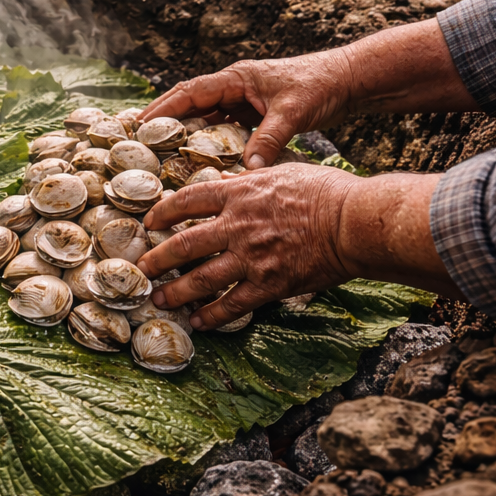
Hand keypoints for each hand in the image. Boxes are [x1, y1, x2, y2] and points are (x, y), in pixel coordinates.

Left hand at [137, 164, 360, 329]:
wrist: (354, 221)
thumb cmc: (326, 191)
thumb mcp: (281, 172)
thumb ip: (247, 181)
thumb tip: (222, 180)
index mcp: (238, 194)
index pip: (187, 201)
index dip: (162, 212)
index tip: (149, 222)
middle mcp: (237, 226)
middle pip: (184, 245)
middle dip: (157, 260)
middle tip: (141, 270)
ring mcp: (251, 257)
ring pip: (201, 279)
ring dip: (176, 292)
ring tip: (159, 300)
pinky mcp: (269, 284)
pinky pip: (232, 304)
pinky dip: (212, 315)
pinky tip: (198, 322)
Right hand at [140, 51, 356, 169]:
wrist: (349, 80)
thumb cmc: (321, 85)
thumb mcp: (292, 113)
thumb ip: (268, 141)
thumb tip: (247, 173)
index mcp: (236, 78)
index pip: (189, 92)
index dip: (162, 109)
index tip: (138, 125)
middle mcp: (235, 86)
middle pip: (189, 103)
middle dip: (163, 120)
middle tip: (137, 140)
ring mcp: (244, 99)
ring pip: (204, 116)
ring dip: (184, 132)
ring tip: (159, 153)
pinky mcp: (255, 112)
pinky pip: (223, 126)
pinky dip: (208, 140)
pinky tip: (198, 159)